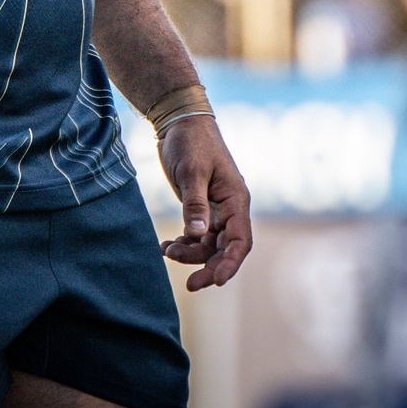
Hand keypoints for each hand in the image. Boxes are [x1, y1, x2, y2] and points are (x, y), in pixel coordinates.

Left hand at [157, 115, 251, 290]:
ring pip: (208, 245)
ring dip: (190, 254)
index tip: (217, 281)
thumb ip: (194, 204)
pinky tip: (166, 246)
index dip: (231, 264)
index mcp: (236, 201)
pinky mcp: (199, 208)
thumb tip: (197, 235)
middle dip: (209, 267)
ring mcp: (214, 210)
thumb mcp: (192, 172)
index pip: (240, 241)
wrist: (179, 122)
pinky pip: (196, 235)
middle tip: (190, 285)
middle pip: (225, 249)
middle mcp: (229, 209)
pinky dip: (184, 244)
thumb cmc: (191, 142)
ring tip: (167, 251)